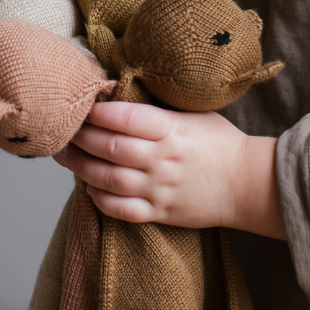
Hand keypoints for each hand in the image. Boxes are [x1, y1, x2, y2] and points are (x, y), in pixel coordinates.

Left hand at [55, 99, 285, 237]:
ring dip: (80, 167)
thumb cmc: (219, 143)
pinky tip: (89, 188)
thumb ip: (157, 110)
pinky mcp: (160, 213)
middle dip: (79, 137)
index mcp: (171, 129)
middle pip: (109, 147)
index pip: (125, 118)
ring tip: (64, 156)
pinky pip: (121, 210)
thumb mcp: (192, 114)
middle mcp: (161, 159)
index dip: (97, 112)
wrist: (248, 183)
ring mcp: (159, 188)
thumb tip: (118, 96)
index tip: (81, 105)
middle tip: (62, 129)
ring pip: (108, 179)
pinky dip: (100, 199)